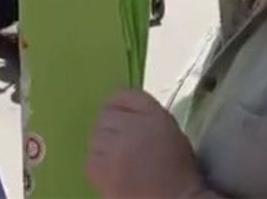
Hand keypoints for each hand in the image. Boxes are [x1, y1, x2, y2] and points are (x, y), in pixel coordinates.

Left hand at [86, 90, 202, 198]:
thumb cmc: (176, 167)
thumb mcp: (168, 127)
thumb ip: (144, 109)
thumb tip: (120, 102)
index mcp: (151, 115)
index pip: (122, 96)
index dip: (122, 108)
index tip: (129, 120)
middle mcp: (129, 128)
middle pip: (106, 115)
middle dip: (114, 126)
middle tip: (128, 144)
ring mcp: (110, 149)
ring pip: (96, 135)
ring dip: (105, 144)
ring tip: (122, 159)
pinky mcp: (97, 169)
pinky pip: (90, 156)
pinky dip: (99, 162)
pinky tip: (114, 171)